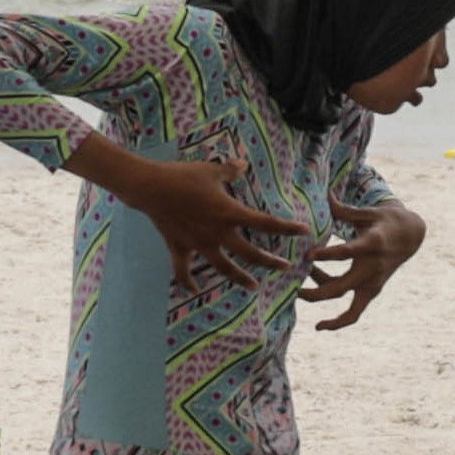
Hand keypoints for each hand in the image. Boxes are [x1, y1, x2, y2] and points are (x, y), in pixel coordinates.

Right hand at [106, 147, 308, 295]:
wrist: (151, 187)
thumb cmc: (183, 176)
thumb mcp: (211, 170)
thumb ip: (230, 171)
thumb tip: (242, 164)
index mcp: (229, 213)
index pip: (265, 223)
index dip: (286, 228)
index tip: (304, 231)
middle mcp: (217, 233)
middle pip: (249, 253)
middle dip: (269, 261)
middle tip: (285, 267)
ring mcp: (198, 244)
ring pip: (223, 267)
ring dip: (239, 278)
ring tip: (251, 286)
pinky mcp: (179, 248)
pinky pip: (183, 271)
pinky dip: (188, 282)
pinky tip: (194, 290)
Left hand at [301, 200, 425, 333]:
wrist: (410, 236)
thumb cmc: (383, 220)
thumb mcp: (366, 212)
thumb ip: (343, 210)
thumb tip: (324, 194)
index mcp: (372, 244)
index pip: (346, 253)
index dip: (326, 255)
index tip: (307, 256)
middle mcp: (373, 269)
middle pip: (340, 288)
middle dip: (314, 290)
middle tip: (292, 285)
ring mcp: (373, 284)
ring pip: (348, 307)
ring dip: (322, 301)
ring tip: (297, 292)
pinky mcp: (371, 292)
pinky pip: (354, 314)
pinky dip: (338, 322)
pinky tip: (319, 326)